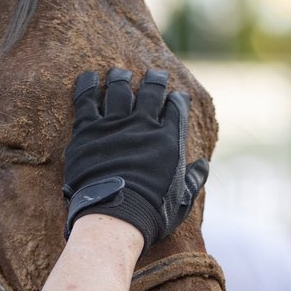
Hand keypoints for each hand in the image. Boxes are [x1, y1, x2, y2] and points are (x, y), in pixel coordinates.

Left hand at [63, 69, 208, 250]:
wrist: (114, 217)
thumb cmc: (151, 213)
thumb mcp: (182, 200)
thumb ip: (194, 179)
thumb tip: (203, 165)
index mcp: (168, 140)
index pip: (176, 108)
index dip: (177, 100)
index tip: (176, 97)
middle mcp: (143, 126)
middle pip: (151, 92)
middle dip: (155, 80)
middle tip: (155, 73)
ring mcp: (114, 125)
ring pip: (119, 90)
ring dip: (121, 78)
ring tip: (120, 73)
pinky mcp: (87, 131)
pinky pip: (86, 100)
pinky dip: (88, 86)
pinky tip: (89, 77)